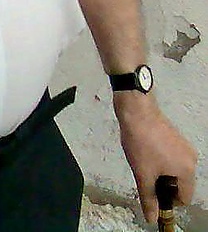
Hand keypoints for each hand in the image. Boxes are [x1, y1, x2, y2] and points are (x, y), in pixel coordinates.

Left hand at [114, 92, 196, 222]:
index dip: (168, 200)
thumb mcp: (143, 174)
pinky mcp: (175, 136)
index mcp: (187, 170)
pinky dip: (161, 160)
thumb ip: (148, 198)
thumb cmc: (141, 142)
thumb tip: (151, 217)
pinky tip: (146, 152)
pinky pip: (172, 157)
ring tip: (144, 162)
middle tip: (146, 175)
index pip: (184, 198)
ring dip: (161, 172)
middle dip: (163, 184)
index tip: (152, 193)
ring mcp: (184, 145)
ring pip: (175, 169)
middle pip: (180, 184)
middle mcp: (190, 158)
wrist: (136, 110)